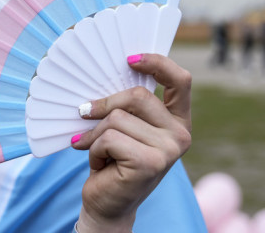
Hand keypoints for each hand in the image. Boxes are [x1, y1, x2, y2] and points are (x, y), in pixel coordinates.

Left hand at [71, 53, 192, 232]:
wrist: (108, 205)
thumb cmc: (114, 161)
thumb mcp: (124, 129)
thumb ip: (127, 106)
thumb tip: (102, 75)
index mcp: (178, 121)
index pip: (180, 80)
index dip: (156, 63)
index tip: (129, 59)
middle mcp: (181, 135)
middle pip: (137, 96)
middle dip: (104, 105)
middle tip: (84, 113)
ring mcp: (169, 150)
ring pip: (117, 118)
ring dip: (95, 135)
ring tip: (96, 151)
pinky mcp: (150, 163)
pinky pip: (108, 138)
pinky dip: (94, 149)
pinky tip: (99, 164)